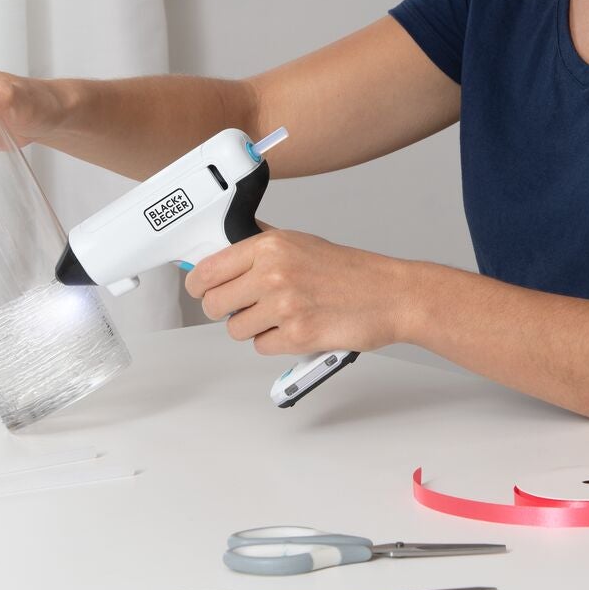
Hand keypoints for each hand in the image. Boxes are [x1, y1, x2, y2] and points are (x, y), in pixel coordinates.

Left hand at [183, 226, 421, 357]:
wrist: (389, 294)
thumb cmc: (349, 270)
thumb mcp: (300, 242)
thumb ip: (260, 246)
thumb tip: (221, 249)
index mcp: (269, 246)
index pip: (207, 270)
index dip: (199, 285)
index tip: (201, 289)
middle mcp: (273, 273)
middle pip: (213, 304)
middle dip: (226, 309)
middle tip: (247, 306)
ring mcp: (284, 306)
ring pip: (235, 329)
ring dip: (252, 328)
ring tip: (280, 315)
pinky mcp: (297, 336)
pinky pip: (261, 347)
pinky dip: (275, 342)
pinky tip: (296, 327)